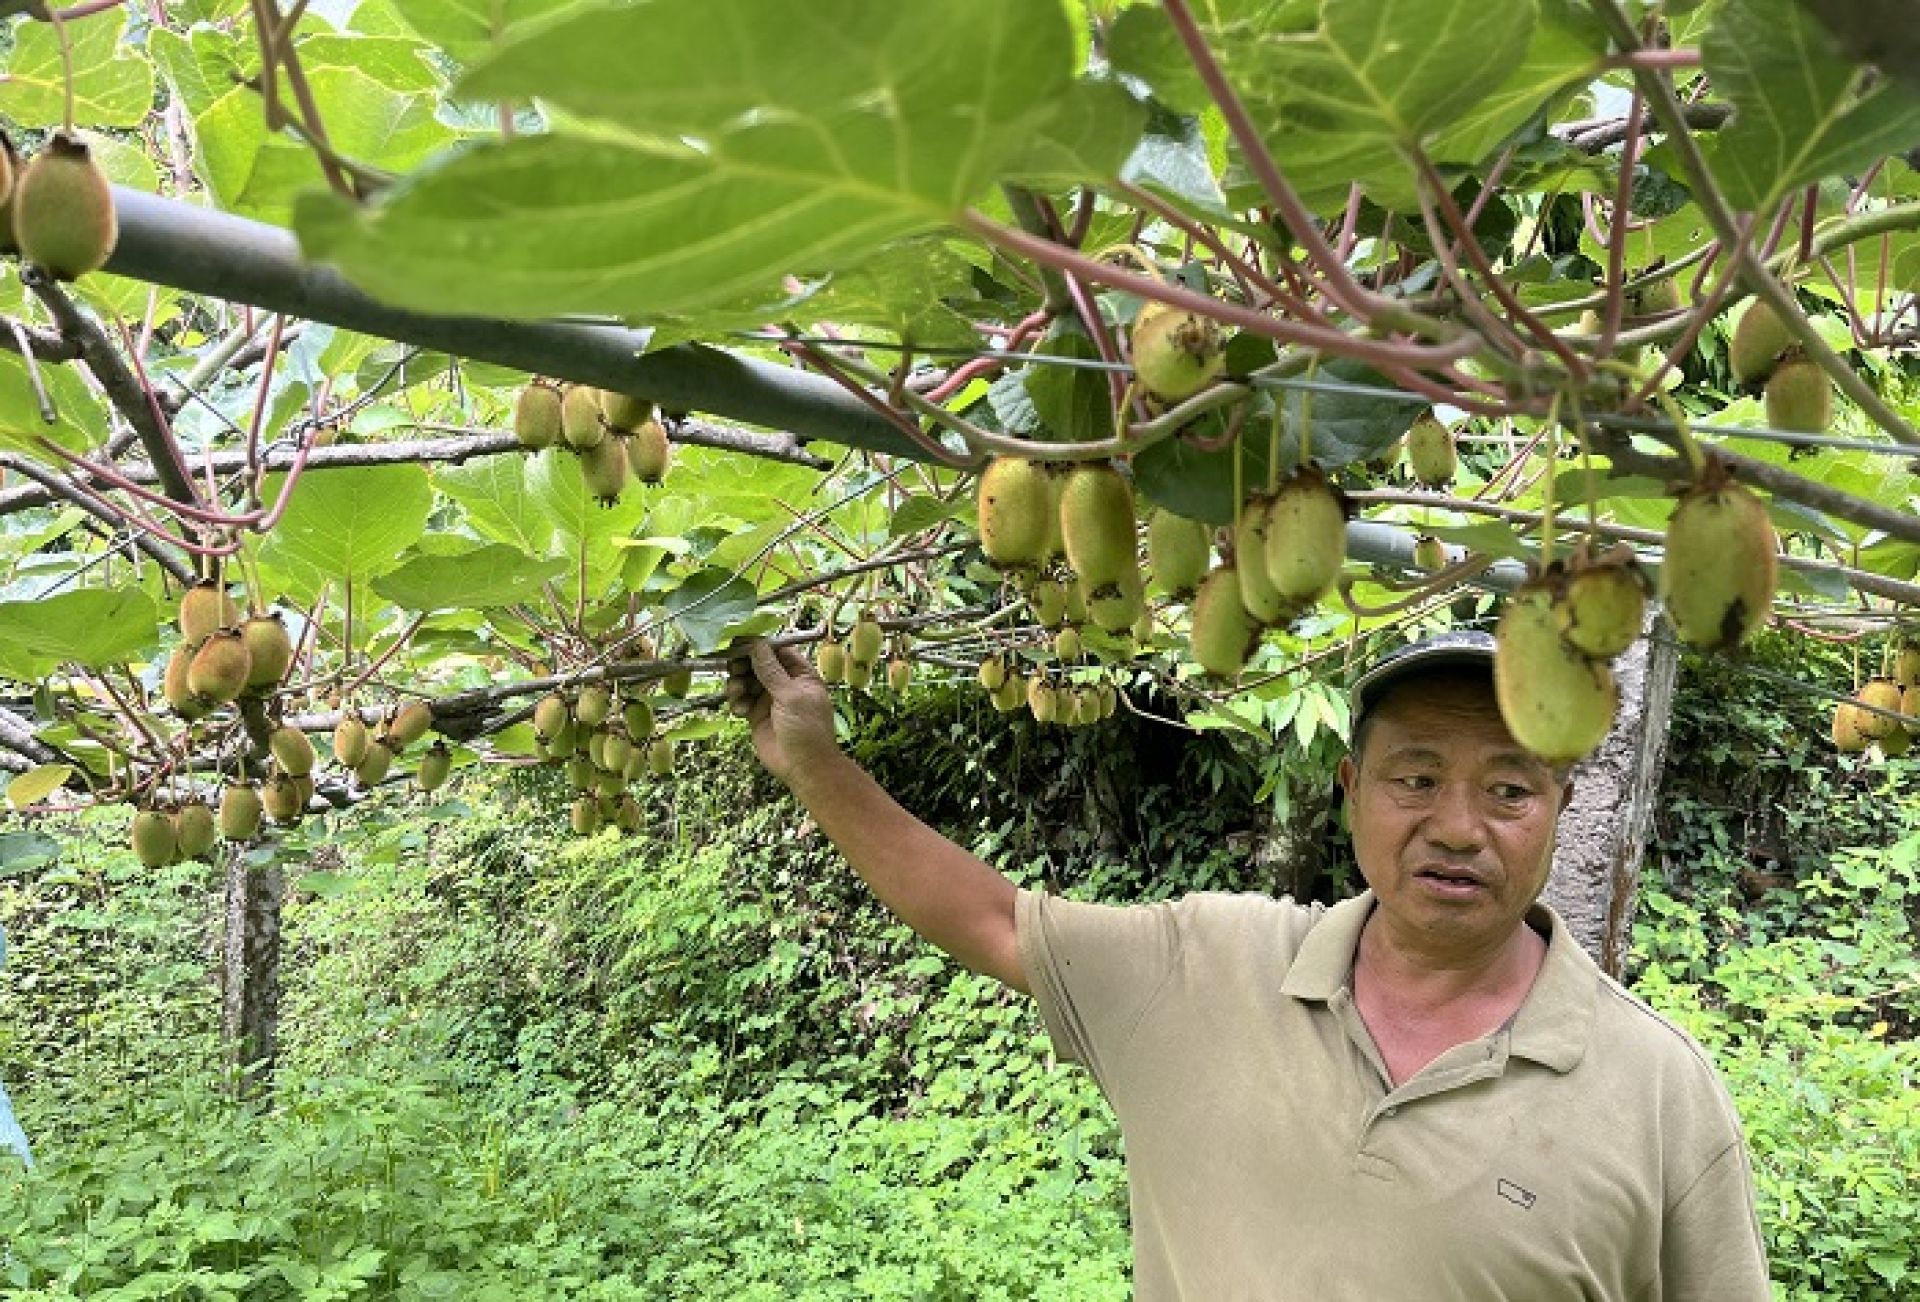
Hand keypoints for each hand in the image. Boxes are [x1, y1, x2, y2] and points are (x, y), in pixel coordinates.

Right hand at [724, 639, 840, 787]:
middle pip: (759, 665)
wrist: (804, 767)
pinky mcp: (756, 715)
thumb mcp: (791, 696)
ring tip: (737, 692)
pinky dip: (737, 702)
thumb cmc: (807, 729)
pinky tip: (740, 711)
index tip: (740, 642)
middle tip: (734, 668)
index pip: (779, 651)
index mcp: (801, 675)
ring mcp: (769, 700)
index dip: (760, 646)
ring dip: (738, 684)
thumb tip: (757, 645)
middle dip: (744, 665)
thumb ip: (771, 671)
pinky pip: (741, 701)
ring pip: (747, 682)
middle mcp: (785, 684)